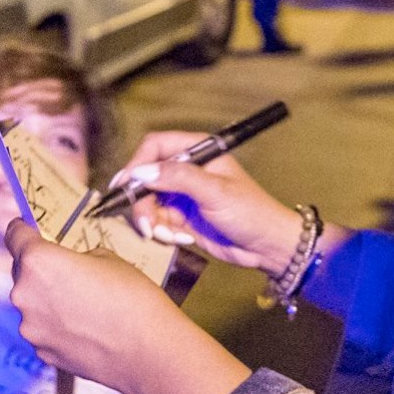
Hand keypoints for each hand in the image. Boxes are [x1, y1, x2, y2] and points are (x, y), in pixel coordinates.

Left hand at [6, 221, 252, 393]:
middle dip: (41, 269)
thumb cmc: (133, 298)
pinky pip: (43, 330)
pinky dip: (57, 326)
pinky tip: (85, 328)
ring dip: (48, 300)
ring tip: (83, 306)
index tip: (29, 232)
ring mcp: (31, 327)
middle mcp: (24, 293)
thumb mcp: (106, 258)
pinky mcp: (42, 352)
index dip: (23, 231)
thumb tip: (68, 265)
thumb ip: (76, 258)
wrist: (149, 351)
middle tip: (69, 272)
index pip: (14, 235)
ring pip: (32, 303)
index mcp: (38, 260)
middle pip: (22, 272)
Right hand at [110, 133, 305, 273]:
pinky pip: (157, 221)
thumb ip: (178, 178)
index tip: (125, 187)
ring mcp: (182, 195)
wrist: (267, 247)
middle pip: (145, 178)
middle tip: (146, 224)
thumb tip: (142, 172)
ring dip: (151, 222)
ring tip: (169, 235)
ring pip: (147, 203)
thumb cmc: (252, 212)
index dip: (136, 165)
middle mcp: (186, 170)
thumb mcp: (215, 192)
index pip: (154, 147)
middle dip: (141, 203)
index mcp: (197, 152)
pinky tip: (182, 239)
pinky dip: (162, 233)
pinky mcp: (181, 217)